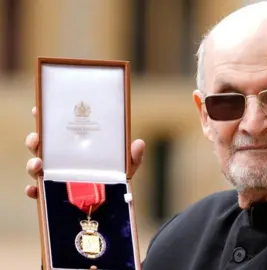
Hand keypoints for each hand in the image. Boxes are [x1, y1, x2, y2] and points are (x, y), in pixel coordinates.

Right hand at [25, 106, 145, 198]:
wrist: (114, 203)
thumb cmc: (117, 177)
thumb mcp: (126, 165)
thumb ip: (133, 156)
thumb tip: (139, 143)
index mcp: (75, 146)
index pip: (57, 129)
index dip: (44, 118)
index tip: (37, 110)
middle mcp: (61, 159)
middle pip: (41, 146)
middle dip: (34, 140)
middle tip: (37, 139)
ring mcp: (55, 176)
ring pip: (36, 167)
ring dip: (32, 165)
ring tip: (38, 165)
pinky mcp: (53, 194)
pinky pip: (38, 192)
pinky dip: (33, 191)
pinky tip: (33, 190)